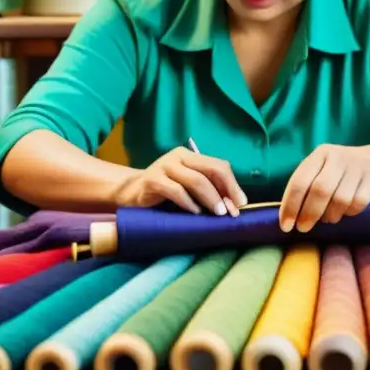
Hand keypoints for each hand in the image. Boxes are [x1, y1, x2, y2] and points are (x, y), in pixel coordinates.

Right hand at [115, 146, 247, 215]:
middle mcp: (179, 156)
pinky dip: (189, 203)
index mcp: (190, 156)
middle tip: (231, 211)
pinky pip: (176, 191)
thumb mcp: (187, 187)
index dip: (233, 184)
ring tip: (218, 214)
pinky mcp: (152, 180)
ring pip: (196, 180)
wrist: (129, 192)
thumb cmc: (164, 192)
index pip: (219, 165)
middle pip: (211, 169)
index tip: (241, 204)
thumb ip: (207, 189)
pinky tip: (195, 213)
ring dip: (211, 198)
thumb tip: (233, 205)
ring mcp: (164, 166)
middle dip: (226, 191)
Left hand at [279, 143, 369, 232]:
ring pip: (339, 199)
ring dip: (331, 215)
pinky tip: (347, 212)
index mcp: (320, 154)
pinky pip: (358, 202)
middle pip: (319, 190)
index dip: (290, 205)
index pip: (299, 181)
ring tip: (328, 219)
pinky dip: (350, 212)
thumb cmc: (346, 171)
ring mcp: (357, 166)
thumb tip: (290, 216)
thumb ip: (309, 185)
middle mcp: (337, 157)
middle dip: (308, 213)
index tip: (285, 226)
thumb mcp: (326, 170)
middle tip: (303, 228)